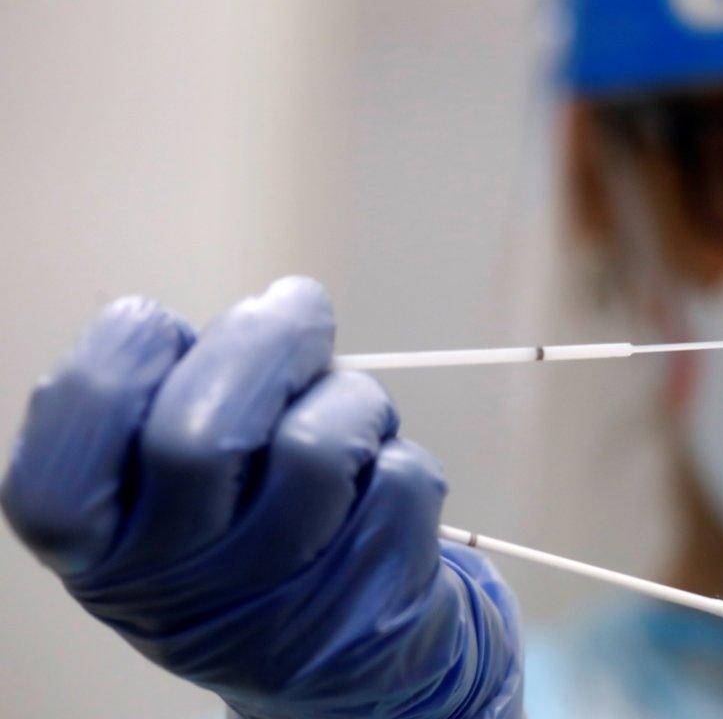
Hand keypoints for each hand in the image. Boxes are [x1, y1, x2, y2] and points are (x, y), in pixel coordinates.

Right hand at [2, 277, 521, 718]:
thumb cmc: (240, 537)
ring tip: (348, 409)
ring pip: (315, 448)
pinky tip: (377, 478)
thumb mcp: (167, 491)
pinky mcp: (370, 604)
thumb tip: (274, 315)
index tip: (169, 331)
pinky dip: (398, 452)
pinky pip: (399, 477)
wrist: (333, 657)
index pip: (80, 421)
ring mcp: (272, 606)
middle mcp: (170, 586)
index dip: (129, 348)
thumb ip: (179, 401)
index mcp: (97, 544)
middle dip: (265, 341)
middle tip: (298, 309)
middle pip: (198, 436)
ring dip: (348, 396)